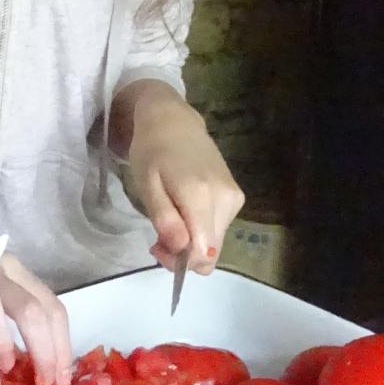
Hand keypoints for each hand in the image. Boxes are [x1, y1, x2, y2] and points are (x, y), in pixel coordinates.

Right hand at [0, 206, 73, 384]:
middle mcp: (2, 268)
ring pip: (10, 309)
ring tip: (8, 370)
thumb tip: (14, 371)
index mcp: (15, 271)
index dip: (62, 347)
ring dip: (13, 347)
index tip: (61, 378)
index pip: (53, 308)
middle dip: (48, 352)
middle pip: (40, 312)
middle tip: (45, 383)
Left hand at [125, 92, 244, 280]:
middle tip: (160, 234)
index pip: (202, 253)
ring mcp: (235, 199)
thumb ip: (165, 218)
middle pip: (210, 252)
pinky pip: (219, 229)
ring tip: (171, 216)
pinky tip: (186, 209)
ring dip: (192, 242)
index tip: (157, 246)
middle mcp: (225, 200)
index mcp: (200, 196)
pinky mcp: (237, 198)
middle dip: (183, 254)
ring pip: (215, 243)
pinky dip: (201, 229)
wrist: (175, 122)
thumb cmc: (153, 151)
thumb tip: (182, 249)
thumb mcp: (147, 184)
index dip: (178, 262)